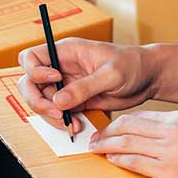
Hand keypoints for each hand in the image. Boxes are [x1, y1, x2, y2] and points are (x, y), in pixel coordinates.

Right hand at [17, 38, 156, 131]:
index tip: (55, 80)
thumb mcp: (111, 74)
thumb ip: (84, 87)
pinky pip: (56, 113)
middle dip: (38, 101)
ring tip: (71, 123)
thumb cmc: (132, 64)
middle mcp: (60, 68)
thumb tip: (59, 100)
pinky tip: (77, 125)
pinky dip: (62, 123)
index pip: (30, 58)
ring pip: (41, 102)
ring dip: (50, 116)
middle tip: (58, 113)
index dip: (35, 71)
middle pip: (29, 84)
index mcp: (66, 51)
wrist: (147, 78)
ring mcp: (64, 86)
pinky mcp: (73, 101)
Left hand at [88, 110, 177, 177]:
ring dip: (106, 147)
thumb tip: (143, 143)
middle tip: (92, 140)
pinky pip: (136, 163)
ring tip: (95, 151)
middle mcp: (177, 130)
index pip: (139, 117)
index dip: (116, 124)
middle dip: (105, 133)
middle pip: (128, 126)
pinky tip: (111, 162)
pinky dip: (119, 161)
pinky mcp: (172, 172)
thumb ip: (172, 138)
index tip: (105, 131)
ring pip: (128, 143)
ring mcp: (174, 151)